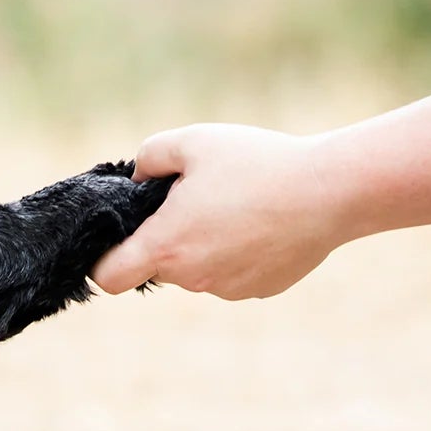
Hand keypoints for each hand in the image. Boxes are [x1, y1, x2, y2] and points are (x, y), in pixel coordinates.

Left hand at [90, 123, 349, 299]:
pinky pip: (233, 271)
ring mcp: (229, 288)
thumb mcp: (191, 141)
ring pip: (198, 268)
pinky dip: (236, 251)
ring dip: (203, 242)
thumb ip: (149, 158)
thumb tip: (137, 179)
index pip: (110, 278)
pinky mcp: (260, 289)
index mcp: (167, 246)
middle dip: (165, 236)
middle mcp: (194, 277)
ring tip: (234, 201)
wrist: (327, 192)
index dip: (103, 260)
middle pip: (158, 266)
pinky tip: (261, 218)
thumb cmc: (255, 163)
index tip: (117, 236)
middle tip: (192, 196)